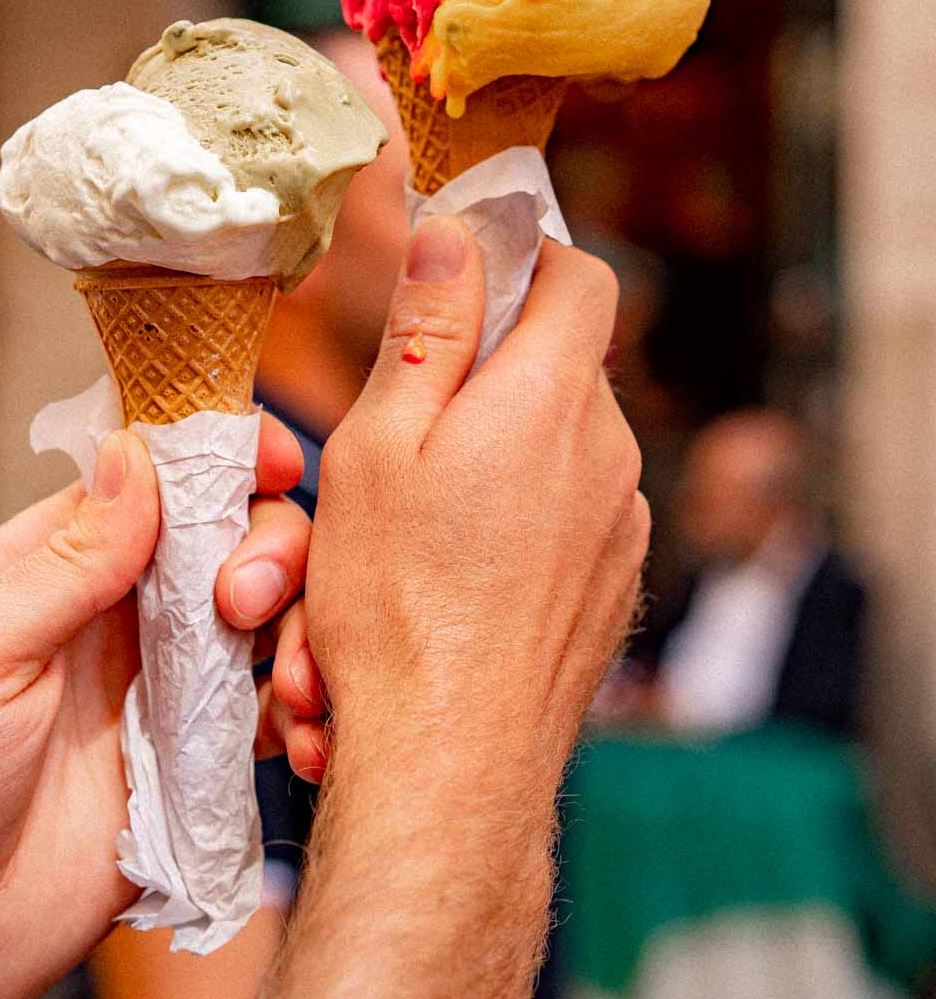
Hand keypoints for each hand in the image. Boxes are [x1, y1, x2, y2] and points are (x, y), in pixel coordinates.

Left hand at [0, 415, 312, 998]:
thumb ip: (65, 559)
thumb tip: (136, 452)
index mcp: (64, 560)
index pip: (161, 474)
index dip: (225, 455)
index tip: (276, 462)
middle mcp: (128, 609)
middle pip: (237, 534)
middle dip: (272, 548)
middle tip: (245, 603)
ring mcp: (171, 683)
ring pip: (275, 615)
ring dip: (307, 628)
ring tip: (297, 686)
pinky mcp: (202, 759)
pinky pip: (277, 709)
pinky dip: (309, 711)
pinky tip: (302, 739)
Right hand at [309, 220, 647, 775]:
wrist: (452, 766)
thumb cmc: (397, 606)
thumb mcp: (378, 445)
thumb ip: (428, 330)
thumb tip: (456, 232)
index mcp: (551, 400)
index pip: (581, 276)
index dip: (526, 259)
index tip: (463, 280)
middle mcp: (609, 455)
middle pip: (553, 370)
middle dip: (473, 386)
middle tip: (390, 435)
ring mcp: (619, 528)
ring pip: (548, 456)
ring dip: (478, 471)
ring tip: (393, 542)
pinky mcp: (611, 587)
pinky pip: (560, 524)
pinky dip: (503, 532)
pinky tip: (437, 587)